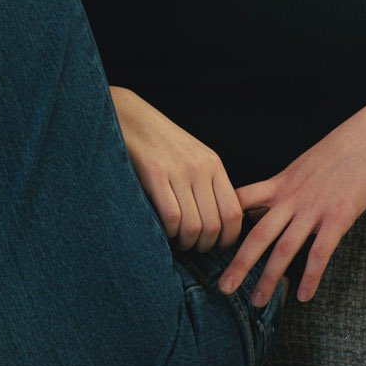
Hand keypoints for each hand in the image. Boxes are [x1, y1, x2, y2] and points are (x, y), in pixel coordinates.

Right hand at [109, 86, 244, 251]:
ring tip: (177, 241)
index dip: (227, 239)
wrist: (131, 117)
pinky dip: (169, 232)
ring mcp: (179, 171)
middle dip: (204, 246)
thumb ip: (206, 184)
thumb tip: (216, 224)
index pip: (234, 213)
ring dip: (185, 243)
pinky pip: (172, 217)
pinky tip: (163, 229)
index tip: (215, 246)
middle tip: (192, 248)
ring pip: (194, 226)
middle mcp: (201, 168)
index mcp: (213, 165)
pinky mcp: (156, 174)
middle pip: (215, 225)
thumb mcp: (192, 158)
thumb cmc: (160, 143)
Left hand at [219, 104, 365, 306]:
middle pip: (257, 235)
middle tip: (223, 288)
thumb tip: (267, 199)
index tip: (210, 242)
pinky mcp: (339, 216)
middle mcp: (291, 198)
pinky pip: (320, 253)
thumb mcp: (302, 164)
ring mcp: (314, 208)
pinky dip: (310, 277)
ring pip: (284, 249)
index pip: (241, 202)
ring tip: (258, 301)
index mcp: (280, 183)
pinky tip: (303, 296)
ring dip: (269, 278)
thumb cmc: (339, 149)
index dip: (225, 222)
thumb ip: (285, 185)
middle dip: (238, 264)